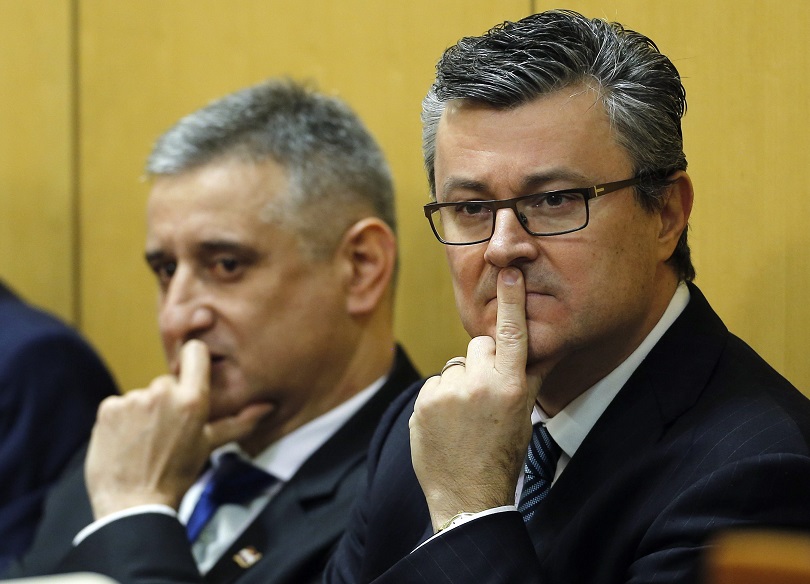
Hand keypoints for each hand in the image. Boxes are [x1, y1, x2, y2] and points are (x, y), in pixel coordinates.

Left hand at [85, 340, 271, 518]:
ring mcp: (133, 399)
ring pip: (143, 395)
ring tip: (145, 441)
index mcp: (193, 399)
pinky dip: (121, 420)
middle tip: (166, 431)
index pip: (195, 352)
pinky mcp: (108, 408)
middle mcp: (163, 392)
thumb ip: (239, 422)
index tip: (192, 376)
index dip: (194, 360)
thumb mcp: (209, 445)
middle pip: (168, 381)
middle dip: (168, 400)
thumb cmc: (176, 475)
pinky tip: (126, 442)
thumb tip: (267, 407)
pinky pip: (119, 405)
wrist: (134, 504)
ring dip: (144, 412)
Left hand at [409, 267, 544, 531]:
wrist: (468, 496)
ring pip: (455, 366)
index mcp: (511, 387)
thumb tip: (542, 346)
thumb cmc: (502, 456)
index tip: (507, 271)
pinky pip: (435, 385)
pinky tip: (447, 423)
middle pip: (480, 346)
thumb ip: (530, 377)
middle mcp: (479, 385)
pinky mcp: (423, 402)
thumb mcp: (524, 415)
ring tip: (464, 417)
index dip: (511, 301)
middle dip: (484, 363)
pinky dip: (440, 399)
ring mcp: (447, 393)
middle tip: (486, 396)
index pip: (513, 334)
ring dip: (460, 383)